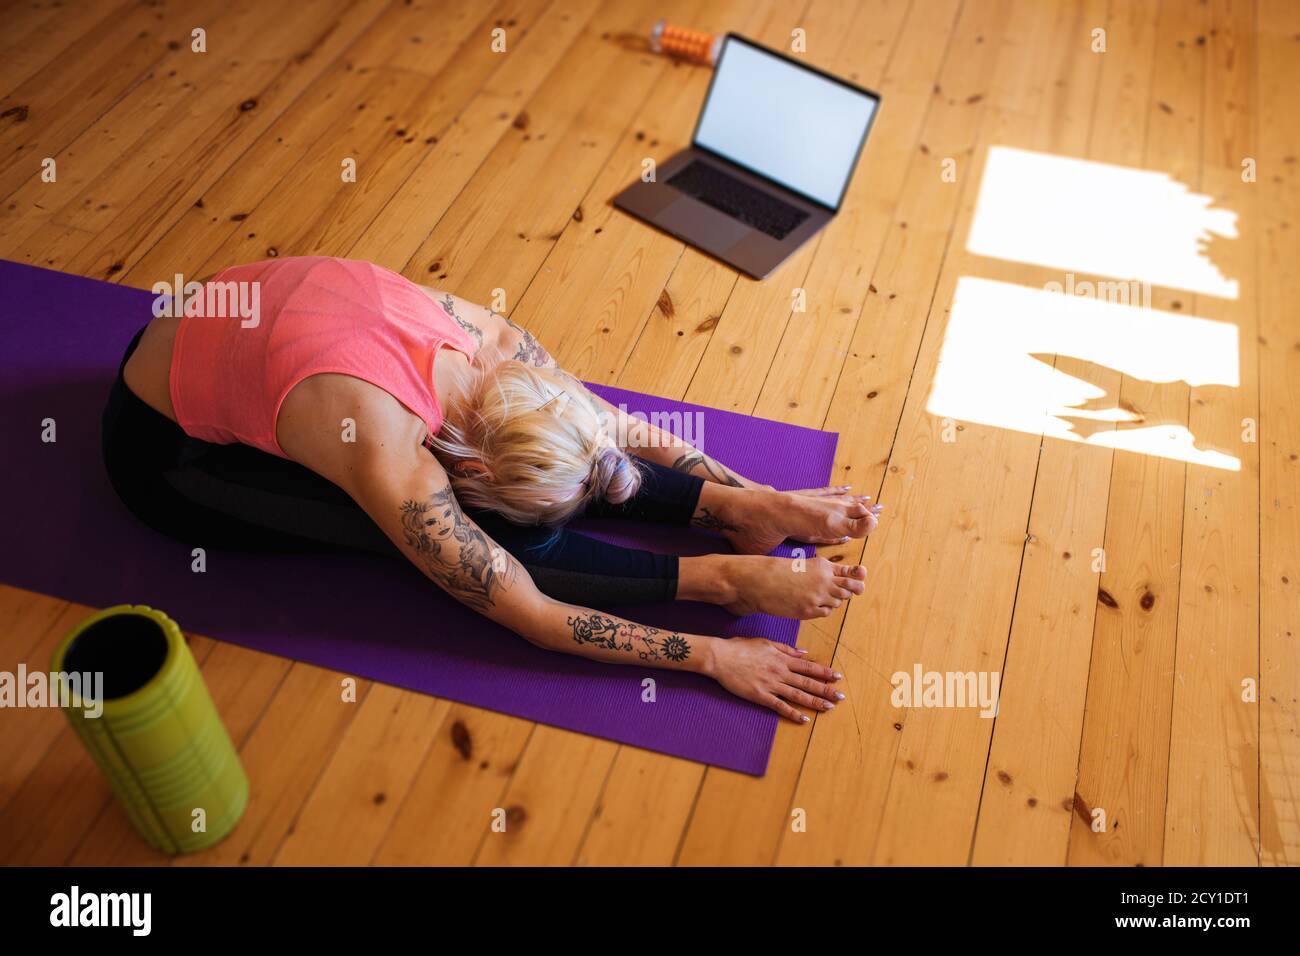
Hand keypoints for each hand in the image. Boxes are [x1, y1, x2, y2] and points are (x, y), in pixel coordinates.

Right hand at [711, 637, 843, 722]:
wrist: (720, 657)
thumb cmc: (740, 647)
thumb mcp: (765, 642)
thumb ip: (785, 648)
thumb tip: (803, 652)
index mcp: (781, 658)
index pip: (808, 666)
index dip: (824, 672)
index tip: (837, 677)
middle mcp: (780, 672)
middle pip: (807, 682)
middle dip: (826, 689)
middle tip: (841, 697)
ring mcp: (771, 684)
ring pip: (798, 695)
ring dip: (815, 702)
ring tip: (829, 707)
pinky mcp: (760, 696)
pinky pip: (780, 706)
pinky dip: (793, 713)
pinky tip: (804, 719)